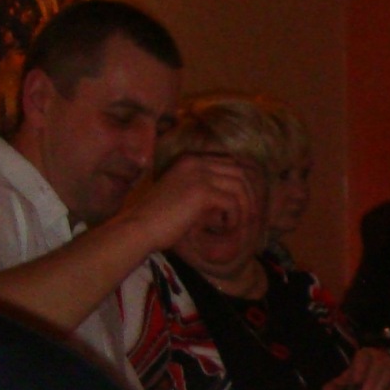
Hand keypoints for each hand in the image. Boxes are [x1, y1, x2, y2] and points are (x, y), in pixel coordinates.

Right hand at [122, 156, 258, 252]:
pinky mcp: (202, 192)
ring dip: (244, 207)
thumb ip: (204, 189)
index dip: (244, 182)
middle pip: (240, 171)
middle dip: (249, 193)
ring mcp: (199, 175)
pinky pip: (233, 202)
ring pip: (240, 187)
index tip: (247, 201)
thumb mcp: (182, 195)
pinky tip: (226, 228)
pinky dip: (234, 217)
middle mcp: (196, 162)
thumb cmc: (157, 218)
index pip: (230, 163)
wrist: (138, 228)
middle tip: (250, 214)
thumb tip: (232, 196)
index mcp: (190, 160)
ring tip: (237, 223)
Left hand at [325, 347, 389, 389]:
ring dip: (380, 388)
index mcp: (365, 354)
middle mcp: (381, 356)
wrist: (376, 385)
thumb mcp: (346, 383)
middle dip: (371, 382)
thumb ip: (336, 386)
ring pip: (389, 374)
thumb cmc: (359, 380)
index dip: (359, 368)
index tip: (355, 381)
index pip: (363, 357)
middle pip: (378, 366)